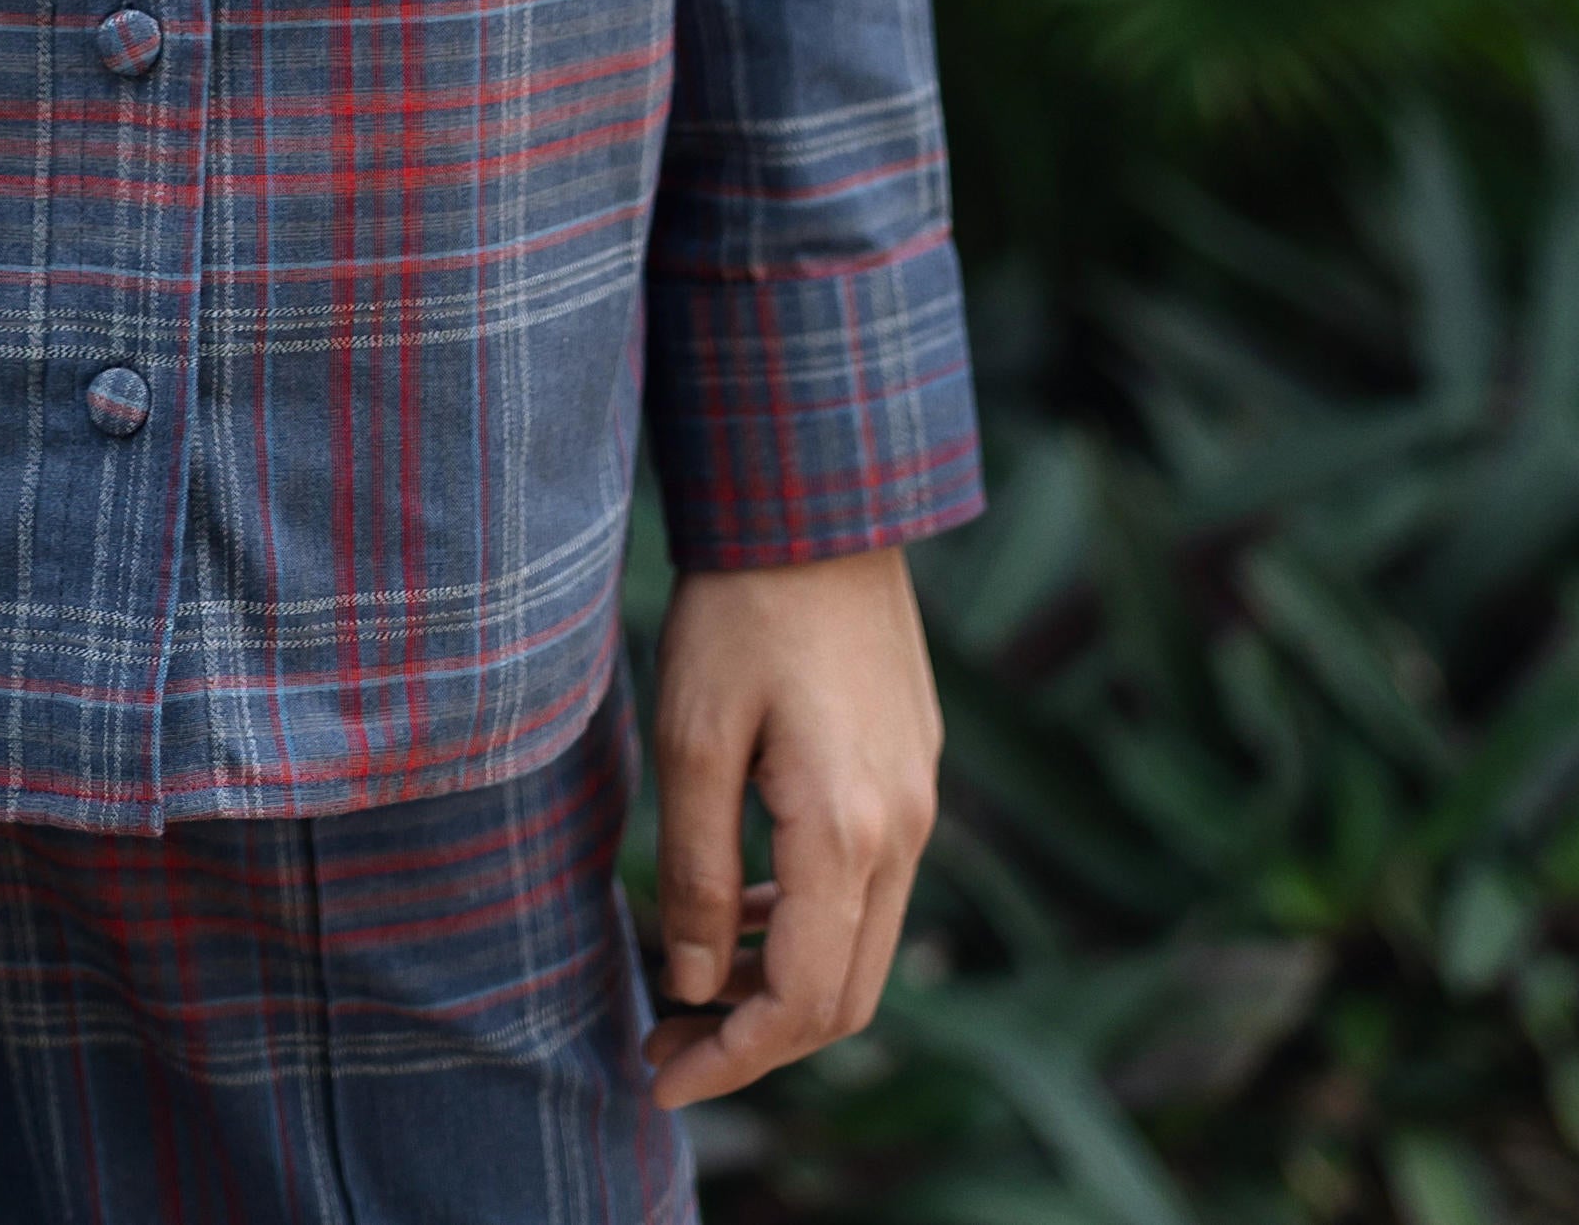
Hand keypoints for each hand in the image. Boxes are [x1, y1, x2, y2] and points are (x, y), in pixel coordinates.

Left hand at [643, 546, 938, 1111]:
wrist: (820, 500)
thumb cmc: (740, 606)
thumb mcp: (691, 736)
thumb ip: (698, 873)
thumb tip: (694, 984)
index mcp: (849, 832)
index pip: (806, 1002)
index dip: (733, 1059)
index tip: (660, 1077)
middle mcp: (904, 831)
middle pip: (846, 997)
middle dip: (758, 1042)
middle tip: (666, 1045)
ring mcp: (918, 802)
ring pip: (863, 948)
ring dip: (783, 986)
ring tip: (690, 988)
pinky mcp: (912, 771)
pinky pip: (870, 891)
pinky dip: (809, 927)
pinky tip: (742, 912)